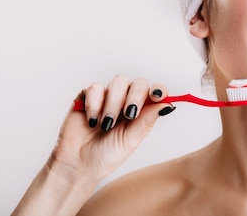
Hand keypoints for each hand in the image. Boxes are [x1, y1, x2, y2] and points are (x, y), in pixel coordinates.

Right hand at [51, 75, 174, 182]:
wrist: (78, 164)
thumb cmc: (107, 155)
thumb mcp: (131, 140)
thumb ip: (146, 120)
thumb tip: (167, 105)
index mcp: (142, 110)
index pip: (155, 92)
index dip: (159, 90)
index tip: (158, 95)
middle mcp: (126, 100)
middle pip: (139, 83)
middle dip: (135, 97)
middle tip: (129, 114)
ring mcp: (107, 96)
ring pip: (118, 81)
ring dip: (113, 103)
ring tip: (106, 124)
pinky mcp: (88, 96)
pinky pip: (95, 88)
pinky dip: (94, 104)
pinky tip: (92, 121)